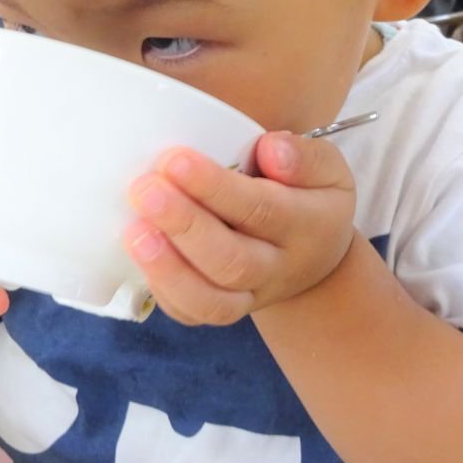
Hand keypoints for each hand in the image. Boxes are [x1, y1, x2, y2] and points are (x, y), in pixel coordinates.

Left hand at [124, 132, 355, 325]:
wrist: (314, 258)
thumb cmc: (309, 197)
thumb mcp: (328, 169)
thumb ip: (305, 156)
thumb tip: (270, 149)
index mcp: (306, 226)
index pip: (262, 210)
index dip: (216, 188)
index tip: (175, 160)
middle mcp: (278, 268)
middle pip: (233, 261)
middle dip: (183, 225)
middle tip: (144, 190)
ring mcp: (250, 295)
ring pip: (212, 301)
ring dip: (168, 268)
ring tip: (134, 232)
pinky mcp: (221, 308)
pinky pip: (192, 313)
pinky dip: (163, 289)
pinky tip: (139, 254)